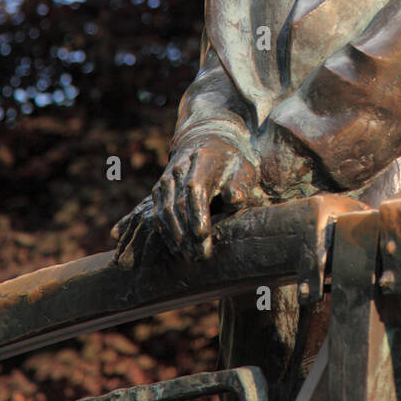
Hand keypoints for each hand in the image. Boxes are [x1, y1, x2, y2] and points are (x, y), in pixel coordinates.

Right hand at [112, 137, 262, 267]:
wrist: (209, 143)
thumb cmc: (231, 163)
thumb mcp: (243, 168)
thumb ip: (239, 185)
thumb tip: (233, 200)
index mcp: (202, 159)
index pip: (195, 189)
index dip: (197, 214)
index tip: (203, 237)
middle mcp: (179, 168)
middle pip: (178, 204)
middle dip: (187, 233)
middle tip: (200, 256)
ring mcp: (166, 178)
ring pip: (164, 211)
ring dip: (176, 237)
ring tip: (189, 257)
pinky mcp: (159, 189)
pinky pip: (157, 214)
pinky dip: (166, 233)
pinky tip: (177, 249)